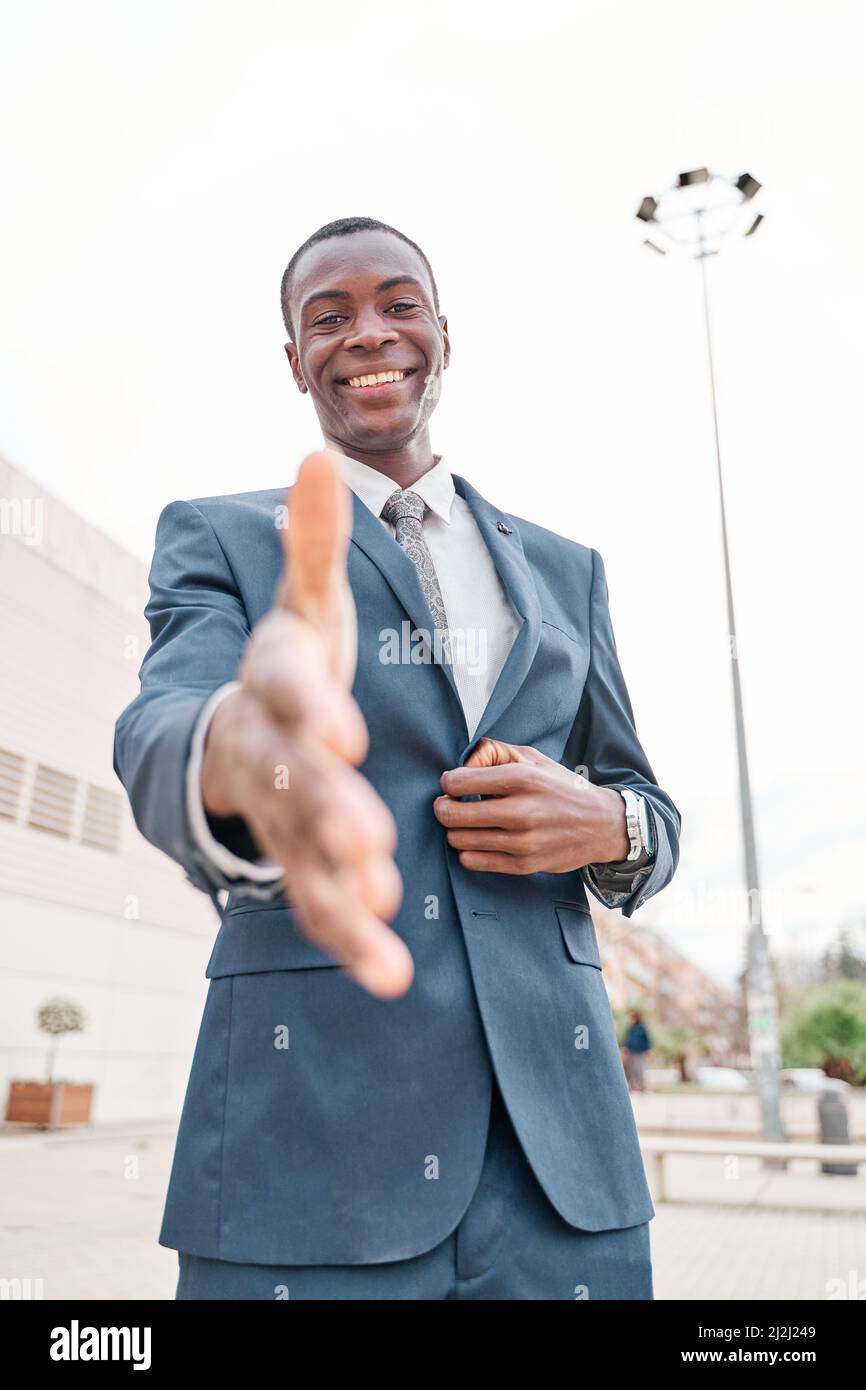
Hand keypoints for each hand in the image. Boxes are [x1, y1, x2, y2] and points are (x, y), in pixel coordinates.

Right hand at [201, 451, 411, 998]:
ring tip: (384, 920)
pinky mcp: (303, 863)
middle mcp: (272, 753)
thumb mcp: (305, 605)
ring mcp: (284, 815)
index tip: (343, 728)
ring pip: (303, 856)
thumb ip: (313, 545)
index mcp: (276, 682)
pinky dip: (353, 939)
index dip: (310, 711)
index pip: (285, 693)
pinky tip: (392, 976)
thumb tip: (316, 453)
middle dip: (329, 810)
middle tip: (367, 839)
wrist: (239, 734)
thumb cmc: (292, 665)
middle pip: (295, 785)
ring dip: (338, 889)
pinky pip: (321, 905)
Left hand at [433, 737, 628, 874]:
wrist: (602, 825)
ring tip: (467, 822)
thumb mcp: (533, 758)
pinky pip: (472, 862)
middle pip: (452, 814)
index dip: (448, 782)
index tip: (454, 784)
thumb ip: (494, 752)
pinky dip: (467, 851)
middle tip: (449, 804)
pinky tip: (479, 840)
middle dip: (443, 807)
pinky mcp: (523, 865)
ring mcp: (522, 842)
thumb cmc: (561, 788)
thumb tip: (461, 765)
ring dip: (455, 830)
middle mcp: (522, 811)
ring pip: (458, 840)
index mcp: (522, 778)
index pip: (457, 782)